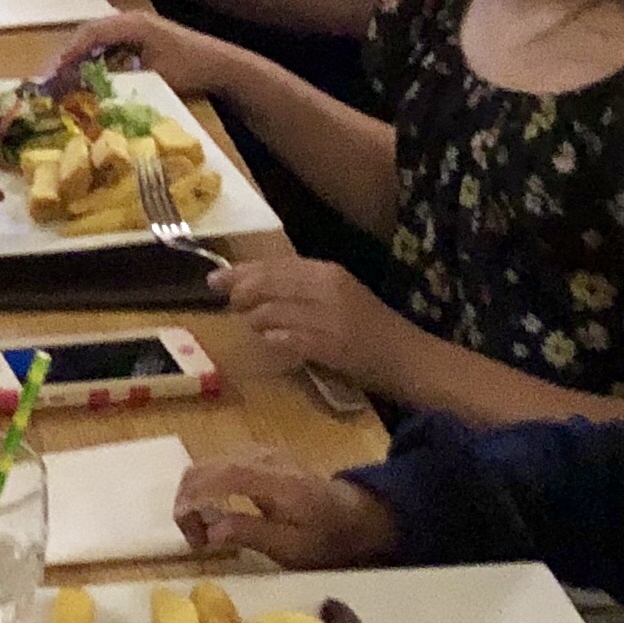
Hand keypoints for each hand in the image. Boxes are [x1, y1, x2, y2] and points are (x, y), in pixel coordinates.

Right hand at [40, 9, 234, 96]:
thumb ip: (119, 79)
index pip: (89, 32)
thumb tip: (85, 90)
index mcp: (132, 22)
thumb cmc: (190, 69)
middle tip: (48, 79)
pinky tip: (86, 79)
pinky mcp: (139, 39)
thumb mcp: (153, 76)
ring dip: (79, 59)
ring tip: (61, 81)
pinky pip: (107, 46)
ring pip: (96, 40)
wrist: (222, 66)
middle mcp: (130, 20)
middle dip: (67, 56)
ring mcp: (135, 27)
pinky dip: (93, 60)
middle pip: (88, 33)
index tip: (51, 73)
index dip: (67, 52)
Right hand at [170, 457, 398, 567]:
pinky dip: (208, 487)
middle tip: (196, 539)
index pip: (215, 477)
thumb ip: (250, 533)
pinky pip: (221, 464)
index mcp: (272, 481)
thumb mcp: (293, 548)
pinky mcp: (260, 457)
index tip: (191, 538)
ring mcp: (260, 454)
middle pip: (203, 467)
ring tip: (205, 529)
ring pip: (208, 464)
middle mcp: (262, 459)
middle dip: (187, 502)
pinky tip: (218, 511)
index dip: (190, 502)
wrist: (357, 516)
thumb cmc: (326, 537)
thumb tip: (209, 531)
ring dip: (195, 495)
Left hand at [215, 256, 424, 390]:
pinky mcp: (330, 345)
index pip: (275, 265)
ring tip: (255, 326)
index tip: (215, 279)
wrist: (409, 357)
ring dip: (255, 321)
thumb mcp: (339, 295)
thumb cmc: (371, 327)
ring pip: (271, 312)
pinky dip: (274, 340)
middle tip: (230, 304)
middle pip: (267, 284)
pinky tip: (271, 342)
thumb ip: (302, 288)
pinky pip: (288, 339)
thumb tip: (255, 286)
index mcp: (328, 271)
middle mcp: (327, 287)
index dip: (241, 271)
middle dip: (241, 293)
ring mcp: (328, 317)